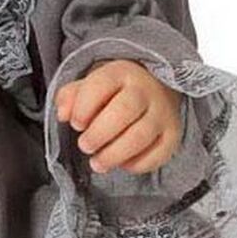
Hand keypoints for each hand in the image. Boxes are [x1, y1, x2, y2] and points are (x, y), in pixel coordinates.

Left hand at [54, 58, 183, 174]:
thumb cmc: (114, 92)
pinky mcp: (172, 134)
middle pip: (124, 111)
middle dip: (99, 134)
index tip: (75, 124)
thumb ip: (70, 97)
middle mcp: (145, 90)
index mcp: (120, 73)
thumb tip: (63, 114)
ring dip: (115, 154)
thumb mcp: (89, 86)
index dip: (84, 107)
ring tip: (97, 163)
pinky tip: (122, 164)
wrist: (155, 88)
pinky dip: (138, 164)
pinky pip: (158, 154)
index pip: (101, 85)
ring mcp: (163, 112)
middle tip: (84, 146)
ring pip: (141, 136)